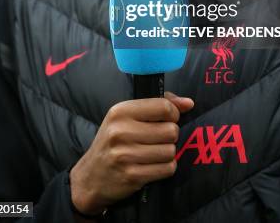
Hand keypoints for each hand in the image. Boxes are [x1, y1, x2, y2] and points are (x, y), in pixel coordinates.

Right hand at [69, 92, 193, 216]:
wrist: (90, 177)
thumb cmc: (113, 142)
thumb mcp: (127, 117)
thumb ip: (158, 105)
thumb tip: (189, 103)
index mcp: (121, 111)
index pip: (164, 107)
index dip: (173, 114)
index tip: (167, 119)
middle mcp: (121, 131)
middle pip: (171, 130)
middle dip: (171, 136)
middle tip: (159, 139)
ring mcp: (125, 155)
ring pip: (171, 151)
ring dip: (168, 153)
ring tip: (155, 153)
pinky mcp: (132, 176)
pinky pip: (167, 169)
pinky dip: (165, 168)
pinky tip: (153, 165)